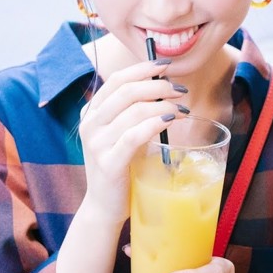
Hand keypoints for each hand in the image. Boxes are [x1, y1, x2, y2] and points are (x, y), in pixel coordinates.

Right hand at [78, 60, 189, 222]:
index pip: (117, 79)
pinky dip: (156, 123)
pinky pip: (134, 135)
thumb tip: (164, 86)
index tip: (166, 66)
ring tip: (182, 109)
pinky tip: (171, 120)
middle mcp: (89, 124)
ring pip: (134, 111)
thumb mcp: (120, 133)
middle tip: (180, 90)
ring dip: (163, 105)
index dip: (143, 68)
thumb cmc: (120, 166)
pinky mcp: (108, 162)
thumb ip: (133, 111)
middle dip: (158, 85)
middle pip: (127, 91)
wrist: (105, 205)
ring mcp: (96, 143)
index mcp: (91, 112)